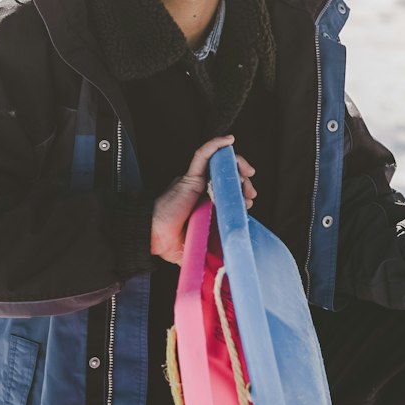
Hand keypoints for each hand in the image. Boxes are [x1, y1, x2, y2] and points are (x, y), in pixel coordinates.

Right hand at [151, 136, 255, 265]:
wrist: (154, 237)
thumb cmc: (172, 242)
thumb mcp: (202, 247)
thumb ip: (214, 252)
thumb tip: (229, 264)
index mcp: (207, 204)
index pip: (230, 191)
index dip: (243, 193)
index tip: (250, 202)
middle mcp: (204, 190)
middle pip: (229, 175)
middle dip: (244, 180)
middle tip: (250, 192)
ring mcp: (197, 181)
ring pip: (220, 163)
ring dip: (237, 163)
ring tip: (247, 172)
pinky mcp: (189, 177)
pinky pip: (202, 155)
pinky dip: (215, 145)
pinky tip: (228, 140)